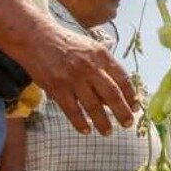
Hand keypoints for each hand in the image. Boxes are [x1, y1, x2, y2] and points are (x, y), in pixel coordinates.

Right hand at [14, 25, 138, 135]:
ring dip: (103, 122)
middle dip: (123, 112)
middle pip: (112, 94)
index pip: (123, 78)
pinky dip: (80, 123)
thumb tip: (118, 91)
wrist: (36, 38)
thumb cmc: (66, 43)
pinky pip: (72, 110)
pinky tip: (86, 130)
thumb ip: (104, 66)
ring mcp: (73, 79)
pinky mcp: (57, 88)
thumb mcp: (91, 48)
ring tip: (108, 131)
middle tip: (128, 123)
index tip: (135, 106)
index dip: (131, 95)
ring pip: (93, 106)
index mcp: (102, 56)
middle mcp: (90, 67)